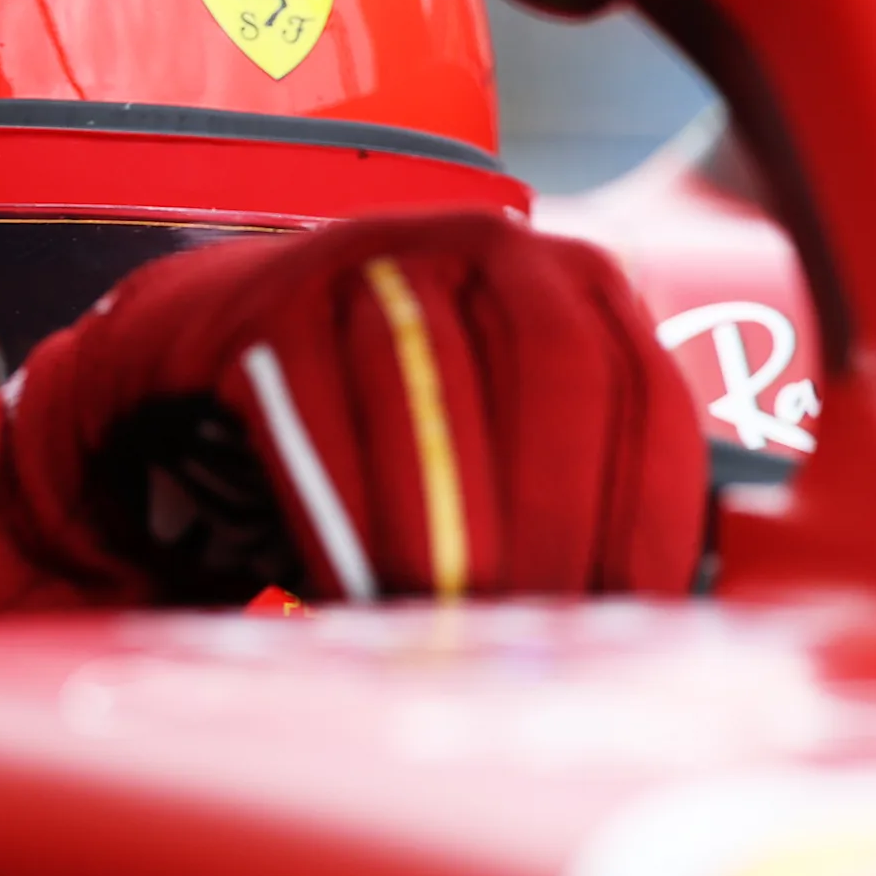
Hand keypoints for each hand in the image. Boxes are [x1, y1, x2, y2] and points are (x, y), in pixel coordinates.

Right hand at [0, 210, 706, 622]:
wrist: (225, 354)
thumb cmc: (395, 422)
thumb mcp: (510, 431)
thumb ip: (582, 494)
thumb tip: (647, 628)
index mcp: (578, 282)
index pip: (646, 396)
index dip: (651, 515)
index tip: (636, 616)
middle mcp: (492, 247)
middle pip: (558, 379)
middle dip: (555, 518)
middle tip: (538, 626)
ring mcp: (378, 259)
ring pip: (436, 398)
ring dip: (448, 531)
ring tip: (453, 627)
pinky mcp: (275, 302)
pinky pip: (320, 417)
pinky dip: (346, 516)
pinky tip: (360, 587)